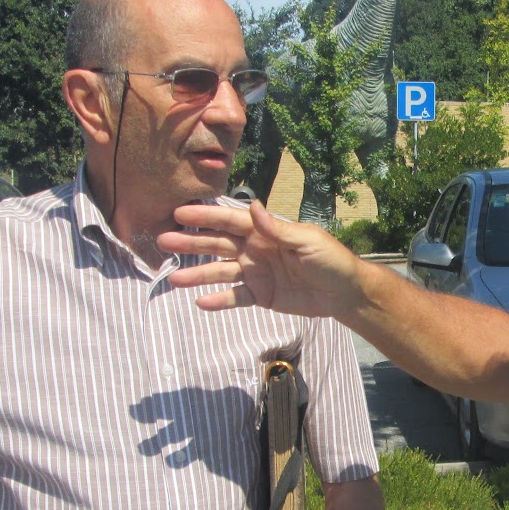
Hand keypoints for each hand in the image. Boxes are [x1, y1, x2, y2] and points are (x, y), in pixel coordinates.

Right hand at [159, 201, 366, 317]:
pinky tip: (200, 301)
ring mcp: (255, 273)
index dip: (206, 217)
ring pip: (220, 272)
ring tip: (174, 277)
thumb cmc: (330, 259)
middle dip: (192, 242)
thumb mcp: (307, 240)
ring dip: (198, 274)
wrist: (344, 292)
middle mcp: (255, 249)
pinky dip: (218, 300)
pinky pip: (235, 297)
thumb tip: (253, 207)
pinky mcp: (261, 295)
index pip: (230, 221)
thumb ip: (277, 229)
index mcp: (265, 231)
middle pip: (217, 245)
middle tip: (164, 241)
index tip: (180, 213)